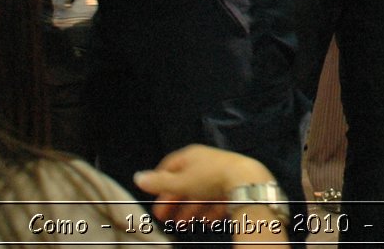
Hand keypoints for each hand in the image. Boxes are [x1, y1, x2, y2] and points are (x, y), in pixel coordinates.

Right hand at [135, 145, 277, 224]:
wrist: (245, 180)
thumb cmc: (209, 177)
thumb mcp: (180, 181)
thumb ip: (159, 182)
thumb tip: (137, 177)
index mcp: (191, 156)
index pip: (170, 166)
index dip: (160, 181)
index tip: (153, 197)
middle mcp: (205, 163)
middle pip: (185, 183)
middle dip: (174, 201)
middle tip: (163, 218)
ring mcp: (220, 174)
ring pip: (200, 194)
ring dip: (189, 210)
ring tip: (181, 226)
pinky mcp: (233, 186)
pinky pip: (217, 200)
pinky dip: (208, 212)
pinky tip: (204, 223)